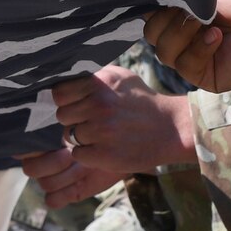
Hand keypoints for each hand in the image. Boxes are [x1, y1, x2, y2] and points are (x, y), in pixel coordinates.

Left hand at [55, 65, 194, 177]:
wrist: (171, 128)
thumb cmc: (141, 100)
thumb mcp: (119, 76)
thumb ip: (92, 76)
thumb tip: (64, 76)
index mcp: (98, 84)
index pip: (59, 93)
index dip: (66, 100)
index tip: (77, 104)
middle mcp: (98, 105)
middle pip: (62, 116)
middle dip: (74, 119)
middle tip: (92, 121)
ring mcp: (102, 131)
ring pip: (69, 136)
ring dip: (81, 137)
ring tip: (101, 134)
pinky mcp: (105, 154)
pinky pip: (78, 154)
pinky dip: (87, 153)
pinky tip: (104, 147)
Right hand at [145, 0, 230, 91]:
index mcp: (178, 13)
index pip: (147, 13)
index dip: (147, 4)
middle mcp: (181, 36)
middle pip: (150, 33)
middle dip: (166, 17)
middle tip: (187, 7)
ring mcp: (191, 57)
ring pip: (163, 51)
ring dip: (181, 33)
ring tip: (204, 21)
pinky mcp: (204, 76)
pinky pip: (184, 64)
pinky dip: (198, 48)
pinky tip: (216, 36)